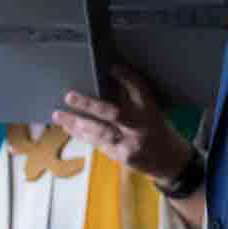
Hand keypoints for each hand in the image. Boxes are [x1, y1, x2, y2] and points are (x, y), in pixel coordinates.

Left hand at [51, 63, 186, 183]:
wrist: (169, 161)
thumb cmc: (155, 128)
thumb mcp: (150, 109)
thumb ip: (131, 94)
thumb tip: (109, 72)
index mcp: (150, 111)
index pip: (140, 91)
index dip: (127, 78)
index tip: (112, 67)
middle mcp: (141, 127)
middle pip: (114, 113)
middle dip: (89, 105)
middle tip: (69, 96)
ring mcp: (130, 145)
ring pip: (99, 132)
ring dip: (76, 123)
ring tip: (58, 114)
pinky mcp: (121, 158)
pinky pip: (97, 143)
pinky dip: (80, 134)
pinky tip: (67, 126)